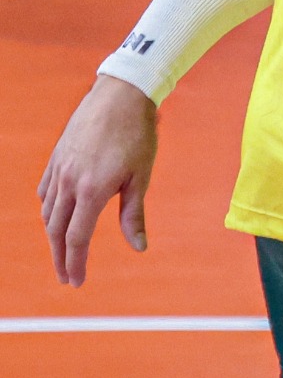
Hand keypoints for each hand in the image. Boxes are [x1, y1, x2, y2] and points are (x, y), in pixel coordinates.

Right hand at [38, 75, 159, 285]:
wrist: (121, 95)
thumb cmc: (137, 135)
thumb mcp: (141, 176)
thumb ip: (134, 214)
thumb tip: (139, 247)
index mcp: (91, 190)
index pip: (77, 237)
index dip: (76, 263)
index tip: (76, 282)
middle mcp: (68, 182)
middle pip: (57, 230)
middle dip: (61, 257)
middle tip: (66, 277)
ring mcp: (58, 169)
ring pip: (49, 211)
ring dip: (53, 235)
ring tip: (63, 251)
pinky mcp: (56, 158)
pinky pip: (45, 191)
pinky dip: (49, 209)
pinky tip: (56, 216)